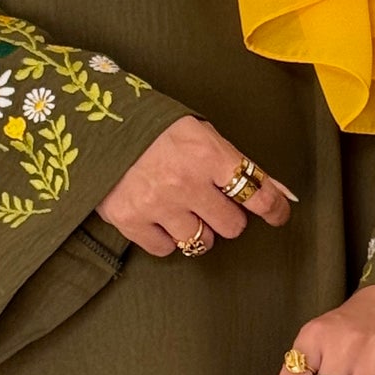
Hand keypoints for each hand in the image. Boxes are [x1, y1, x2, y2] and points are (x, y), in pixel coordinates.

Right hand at [96, 114, 295, 256]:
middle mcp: (186, 183)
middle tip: (211, 202)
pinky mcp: (131, 220)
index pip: (258, 193)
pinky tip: (160, 217)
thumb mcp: (199, 133)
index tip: (279, 215)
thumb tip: (278, 193)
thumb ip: (235, 162)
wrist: (96, 124)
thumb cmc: (154, 128)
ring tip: (184, 209)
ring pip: (202, 242)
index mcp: (208, 154)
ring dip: (199, 229)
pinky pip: (166, 249)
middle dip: (227, 215)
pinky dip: (167, 238)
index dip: (275, 209)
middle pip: (233, 226)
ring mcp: (157, 205)